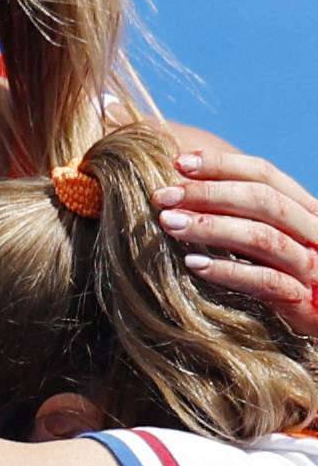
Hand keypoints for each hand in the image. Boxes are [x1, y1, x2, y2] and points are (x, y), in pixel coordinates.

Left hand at [152, 149, 317, 336]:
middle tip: (163, 196)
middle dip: (208, 193)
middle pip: (261, 200)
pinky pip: (265, 282)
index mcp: (307, 209)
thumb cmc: (296, 274)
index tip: (178, 163)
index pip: (264, 174)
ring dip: (210, 228)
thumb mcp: (278, 237)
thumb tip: (187, 192)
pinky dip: (228, 270)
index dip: (221, 165)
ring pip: (261, 238)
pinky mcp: (305, 302)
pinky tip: (193, 263)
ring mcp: (312, 267)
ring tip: (169, 223)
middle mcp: (314, 231)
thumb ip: (247, 215)